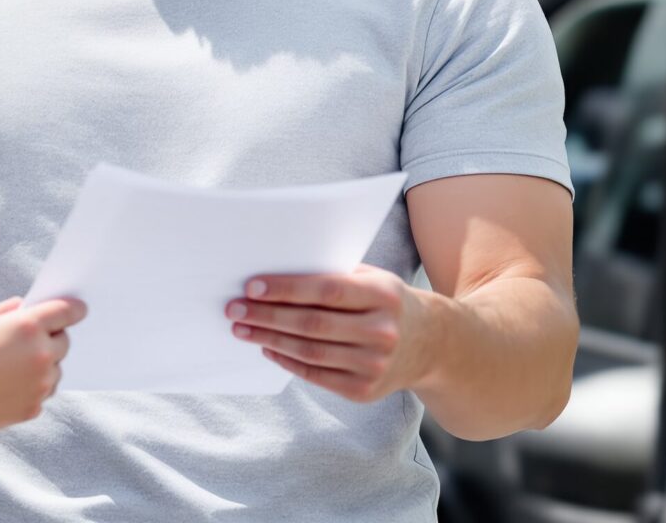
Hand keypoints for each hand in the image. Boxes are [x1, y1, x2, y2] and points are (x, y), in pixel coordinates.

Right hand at [0, 296, 86, 429]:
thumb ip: (2, 311)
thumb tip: (22, 306)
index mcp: (27, 327)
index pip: (66, 312)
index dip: (74, 308)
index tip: (78, 309)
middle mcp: (41, 354)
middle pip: (64, 341)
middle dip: (50, 338)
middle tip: (26, 342)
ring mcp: (41, 383)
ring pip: (55, 368)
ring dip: (43, 365)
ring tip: (12, 367)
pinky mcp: (35, 406)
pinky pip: (44, 391)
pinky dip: (34, 387)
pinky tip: (9, 385)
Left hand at [226, 265, 432, 402]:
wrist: (431, 345)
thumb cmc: (386, 302)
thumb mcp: (372, 280)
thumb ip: (334, 275)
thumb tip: (276, 273)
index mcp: (383, 296)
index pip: (327, 290)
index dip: (287, 289)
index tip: (252, 286)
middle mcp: (382, 332)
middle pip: (312, 324)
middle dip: (267, 316)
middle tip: (234, 308)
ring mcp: (374, 365)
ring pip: (310, 351)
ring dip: (269, 339)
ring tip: (242, 328)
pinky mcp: (364, 391)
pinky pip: (316, 375)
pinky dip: (287, 361)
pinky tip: (267, 347)